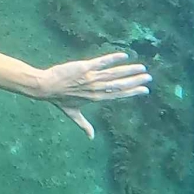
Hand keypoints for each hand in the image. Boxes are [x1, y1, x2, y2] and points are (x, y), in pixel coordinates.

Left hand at [34, 51, 151, 138]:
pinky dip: (112, 59)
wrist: (45, 87)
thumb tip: (91, 137)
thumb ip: (83, 124)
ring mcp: (90, 78)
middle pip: (119, 84)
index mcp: (96, 98)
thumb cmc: (58, 99)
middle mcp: (96, 88)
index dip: (132, 92)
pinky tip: (124, 56)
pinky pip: (101, 62)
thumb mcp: (72, 113)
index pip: (118, 95)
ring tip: (141, 67)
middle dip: (135, 81)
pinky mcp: (84, 67)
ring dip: (128, 70)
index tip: (145, 90)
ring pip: (113, 74)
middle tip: (148, 77)